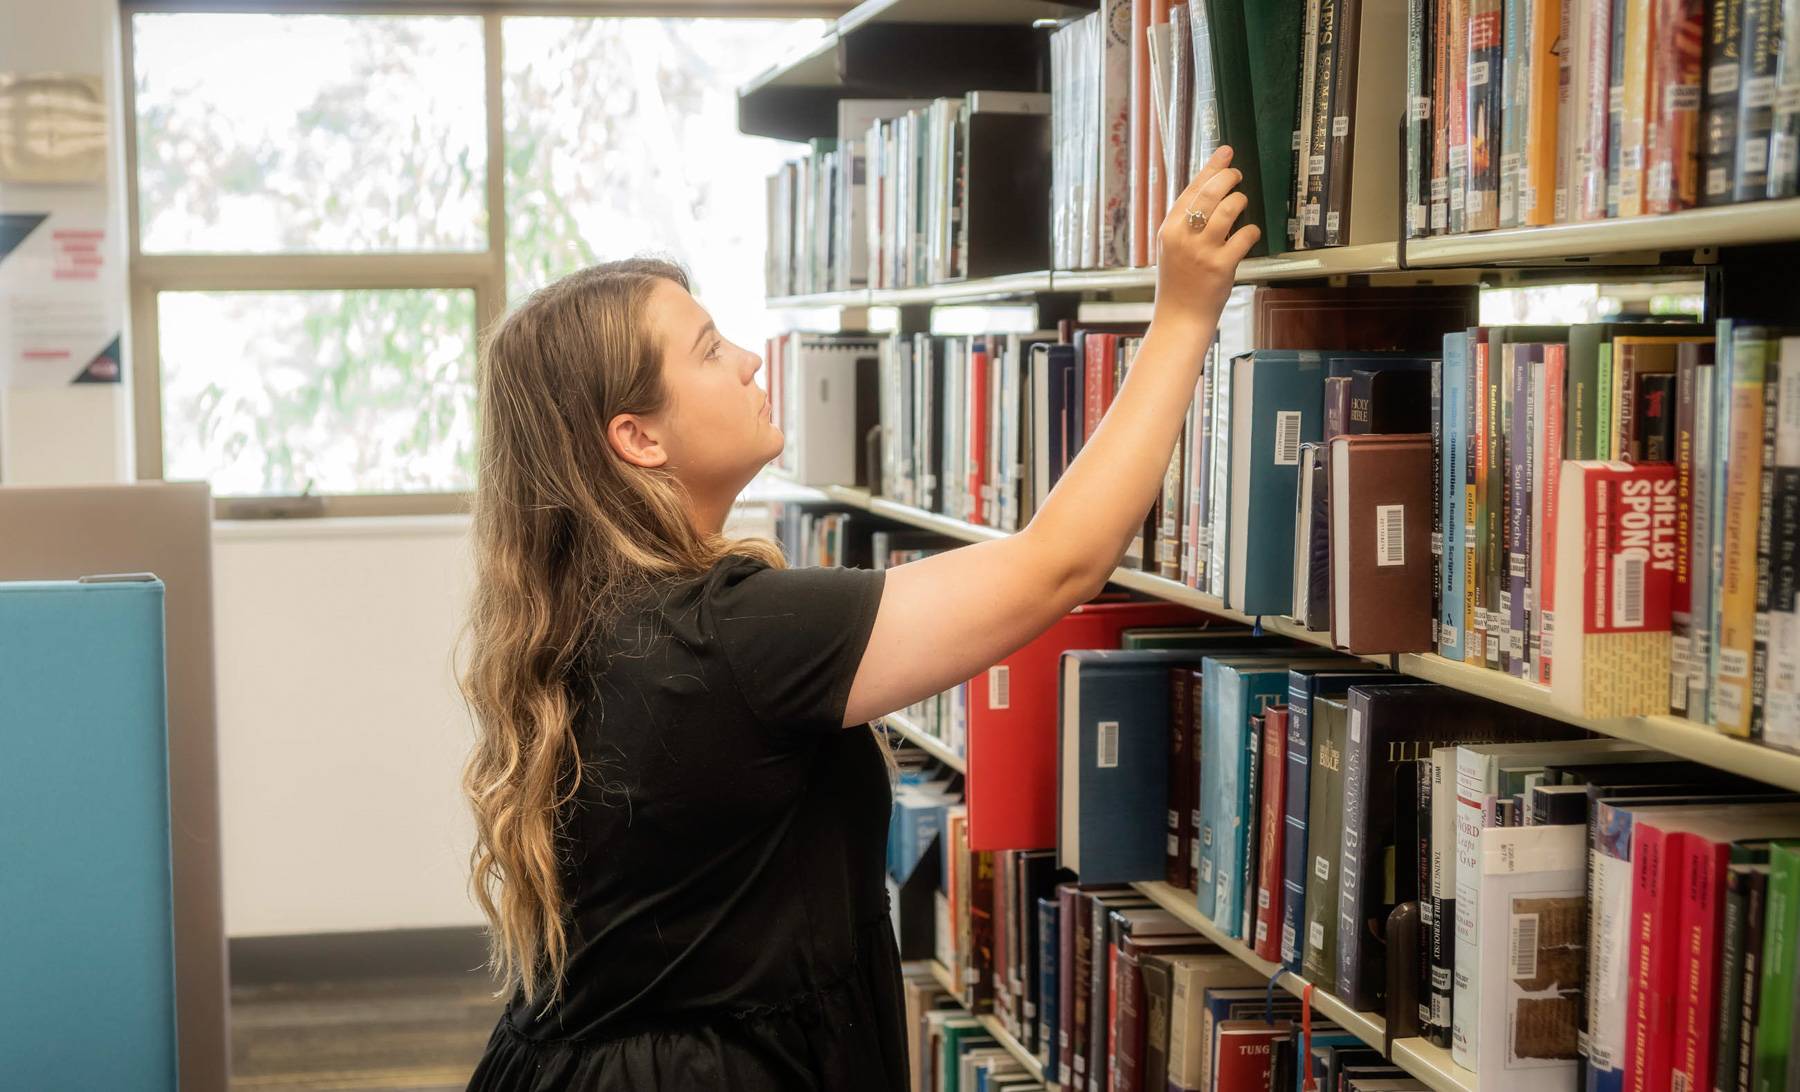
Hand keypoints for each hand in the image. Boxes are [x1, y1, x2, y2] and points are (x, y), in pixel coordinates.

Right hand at [1151, 145, 1260, 342]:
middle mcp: (1183, 237)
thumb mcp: (1171, 250)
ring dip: (1240, 201)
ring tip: (1242, 203)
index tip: (1226, 151)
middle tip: (1238, 175)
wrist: (1179, 318)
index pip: (1191, 189)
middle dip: (1228, 177)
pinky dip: (1250, 231)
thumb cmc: (1178, 284)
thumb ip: (1186, 224)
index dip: (1211, 167)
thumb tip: (1210, 195)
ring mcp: (1202, 251)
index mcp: (1169, 229)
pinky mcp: (1221, 266)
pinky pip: (1244, 236)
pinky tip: (1249, 234)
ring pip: (1228, 209)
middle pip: (1210, 193)